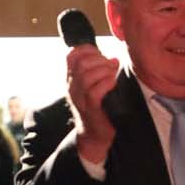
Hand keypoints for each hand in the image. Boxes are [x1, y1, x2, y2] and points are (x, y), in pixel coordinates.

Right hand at [65, 44, 118, 164]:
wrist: (94, 135)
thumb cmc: (97, 108)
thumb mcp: (93, 87)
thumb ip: (97, 72)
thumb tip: (113, 59)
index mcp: (72, 79)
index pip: (71, 56)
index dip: (87, 50)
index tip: (101, 53)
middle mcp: (72, 87)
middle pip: (81, 64)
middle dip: (100, 59)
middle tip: (112, 64)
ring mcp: (80, 99)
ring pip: (87, 76)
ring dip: (104, 71)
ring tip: (114, 73)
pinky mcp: (90, 109)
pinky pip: (95, 92)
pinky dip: (106, 83)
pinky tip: (113, 83)